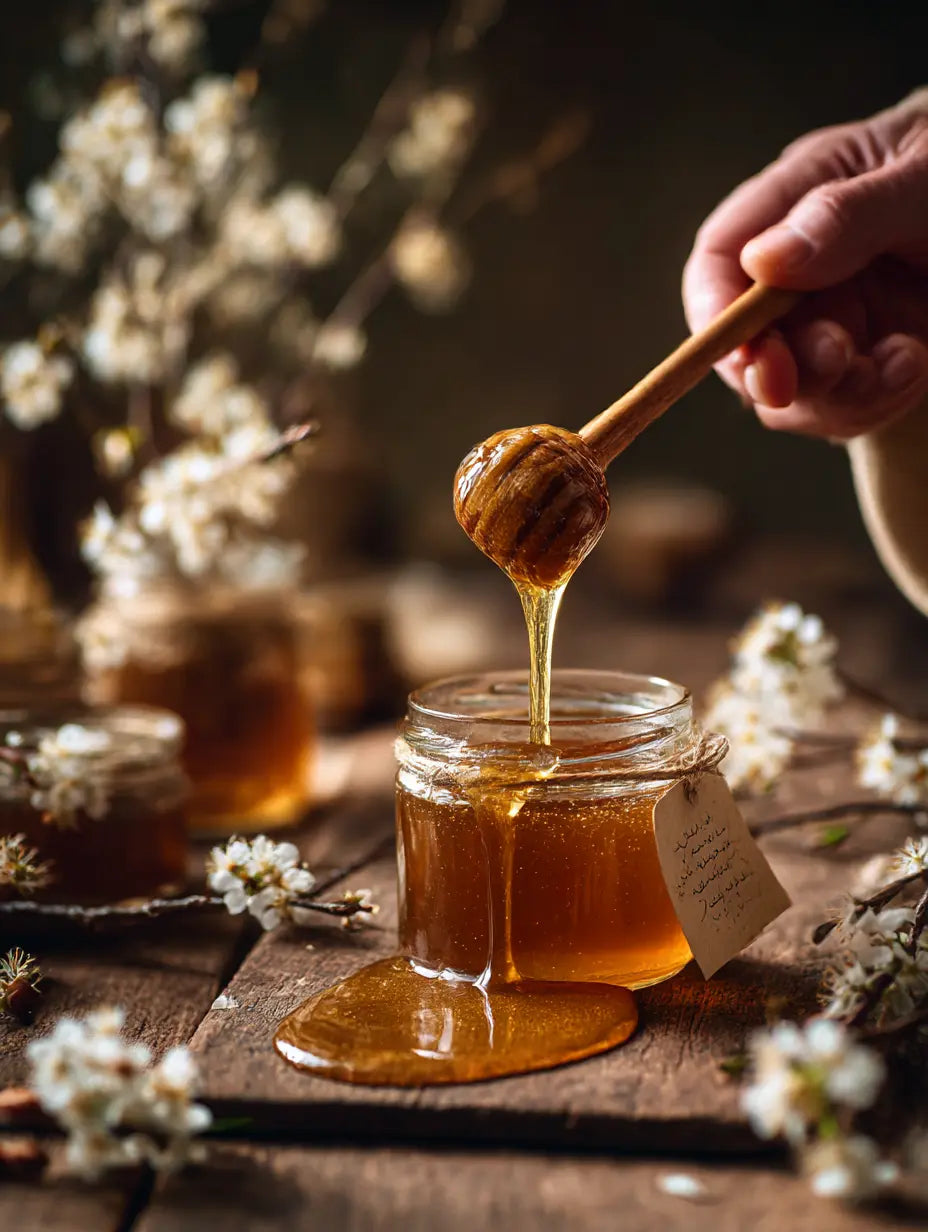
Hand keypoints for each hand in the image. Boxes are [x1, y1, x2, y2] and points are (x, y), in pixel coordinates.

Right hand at [683, 90, 927, 438]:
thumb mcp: (925, 177)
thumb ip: (846, 215)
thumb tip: (761, 261)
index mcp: (798, 198)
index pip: (721, 258)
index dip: (715, 310)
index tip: (744, 349)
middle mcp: (802, 271)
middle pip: (747, 340)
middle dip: (778, 367)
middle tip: (837, 358)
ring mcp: (835, 320)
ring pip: (790, 391)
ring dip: (836, 392)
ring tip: (902, 361)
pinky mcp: (870, 363)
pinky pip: (842, 409)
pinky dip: (876, 401)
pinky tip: (915, 363)